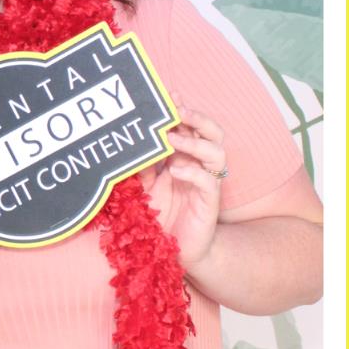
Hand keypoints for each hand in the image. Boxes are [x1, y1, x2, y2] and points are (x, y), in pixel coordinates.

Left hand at [149, 106, 227, 272]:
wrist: (172, 253)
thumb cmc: (160, 218)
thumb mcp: (144, 188)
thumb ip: (141, 167)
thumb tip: (131, 143)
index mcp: (186, 159)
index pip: (192, 128)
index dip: (183, 111)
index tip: (168, 95)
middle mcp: (200, 167)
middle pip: (212, 133)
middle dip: (197, 118)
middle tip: (177, 110)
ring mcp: (207, 184)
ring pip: (217, 152)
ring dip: (194, 142)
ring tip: (172, 139)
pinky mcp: (210, 203)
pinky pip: (209, 182)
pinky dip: (192, 172)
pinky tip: (175, 170)